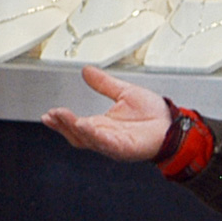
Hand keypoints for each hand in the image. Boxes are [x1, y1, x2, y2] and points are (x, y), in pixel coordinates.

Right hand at [41, 66, 170, 162]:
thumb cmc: (153, 114)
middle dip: (62, 125)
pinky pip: (106, 143)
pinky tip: (85, 126)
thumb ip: (104, 84)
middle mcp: (105, 136)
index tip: (48, 113)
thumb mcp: (124, 93)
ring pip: (88, 140)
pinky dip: (94, 136)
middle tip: (51, 115)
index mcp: (102, 125)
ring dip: (73, 129)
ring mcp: (114, 144)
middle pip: (77, 135)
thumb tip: (86, 71)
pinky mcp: (124, 149)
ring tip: (62, 118)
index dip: (61, 120)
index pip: (75, 125)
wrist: (172, 123)